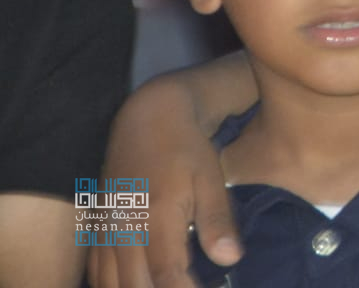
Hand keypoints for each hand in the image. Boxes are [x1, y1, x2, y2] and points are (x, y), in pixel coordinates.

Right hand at [86, 78, 241, 287]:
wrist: (147, 118)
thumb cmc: (186, 148)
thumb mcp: (210, 178)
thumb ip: (216, 220)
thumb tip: (230, 259)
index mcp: (155, 217)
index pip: (167, 274)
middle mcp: (123, 228)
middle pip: (135, 285)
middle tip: (191, 287)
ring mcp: (105, 229)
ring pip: (109, 283)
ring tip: (165, 286)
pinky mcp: (96, 228)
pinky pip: (96, 271)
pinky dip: (112, 285)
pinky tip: (134, 284)